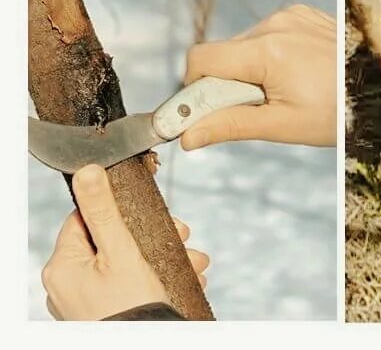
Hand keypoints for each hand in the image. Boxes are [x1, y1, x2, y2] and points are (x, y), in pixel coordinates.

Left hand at [42, 165, 209, 320]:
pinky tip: (188, 277)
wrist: (147, 347)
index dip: (122, 209)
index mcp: (63, 265)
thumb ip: (104, 210)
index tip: (154, 212)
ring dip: (167, 257)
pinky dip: (160, 278)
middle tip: (184, 234)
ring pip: (129, 263)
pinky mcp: (106, 312)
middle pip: (113, 240)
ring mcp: (87, 300)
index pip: (85, 218)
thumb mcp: (122, 251)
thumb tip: (88, 170)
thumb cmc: (130, 307)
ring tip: (196, 262)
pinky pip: (132, 285)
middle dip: (156, 236)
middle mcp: (69, 284)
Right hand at [181, 5, 336, 148]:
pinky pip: (269, 35)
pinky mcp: (304, 15)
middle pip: (223, 53)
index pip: (201, 59)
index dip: (193, 88)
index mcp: (268, 50)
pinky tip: (296, 74)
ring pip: (245, 45)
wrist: (379, 92)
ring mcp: (293, 16)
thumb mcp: (282, 125)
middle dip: (228, 83)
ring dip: (251, 69)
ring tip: (286, 91)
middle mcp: (278, 24)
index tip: (201, 111)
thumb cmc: (338, 112)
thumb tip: (188, 135)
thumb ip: (230, 125)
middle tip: (259, 107)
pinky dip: (271, 55)